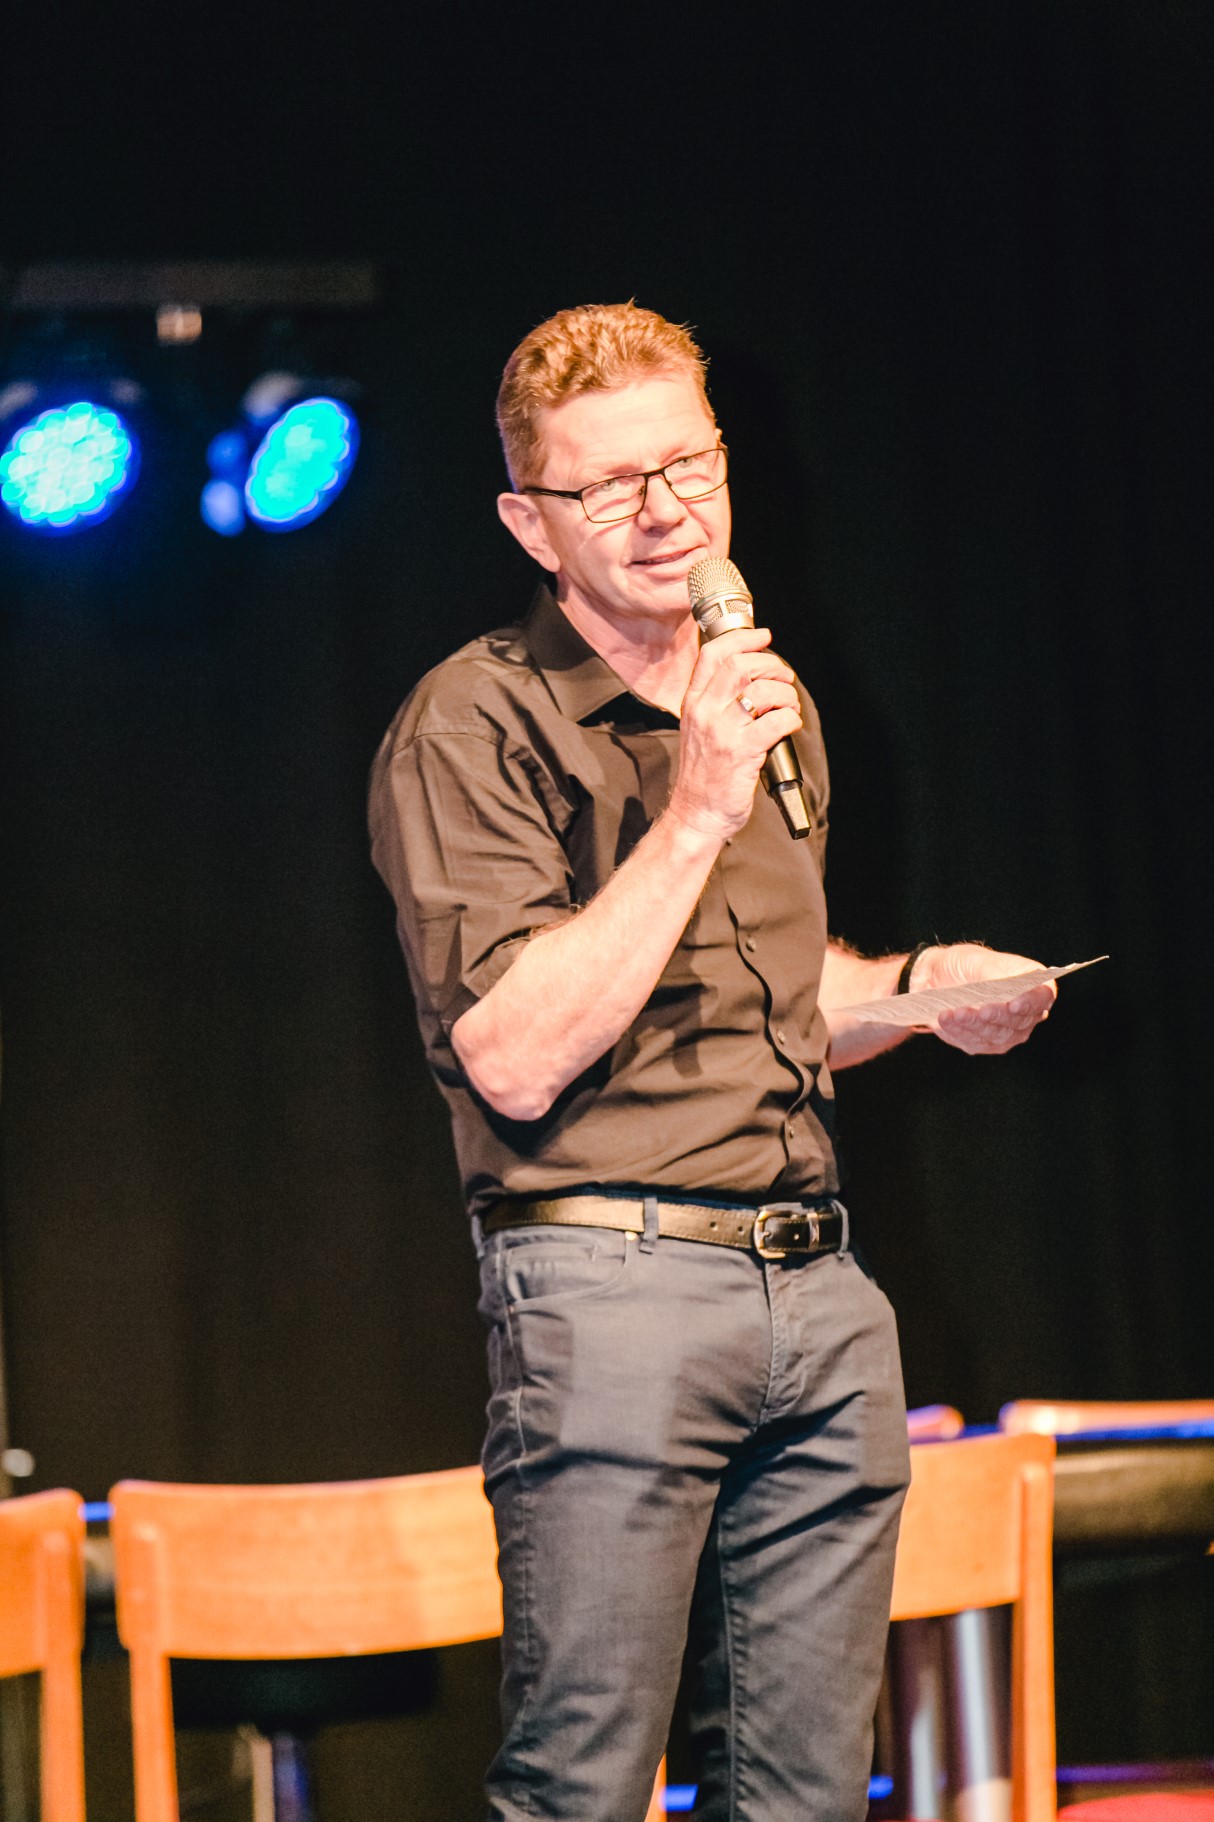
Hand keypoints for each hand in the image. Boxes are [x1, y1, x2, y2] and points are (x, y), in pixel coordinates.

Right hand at [668, 627, 802, 839]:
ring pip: (762, 690)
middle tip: (783, 679)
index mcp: (693, 702)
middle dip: (772, 665)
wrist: (697, 813)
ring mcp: (722, 731)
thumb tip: (751, 672)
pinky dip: (790, 718)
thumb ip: (716, 699)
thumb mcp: (698, 728)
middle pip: (740, 665)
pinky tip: (790, 725)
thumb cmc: (704, 773)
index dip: (743, 638)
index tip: (764, 637)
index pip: (713, 654)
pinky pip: (776, 721)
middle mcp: (704, 712)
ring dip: (786, 694)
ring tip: (789, 705)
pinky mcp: (741, 752)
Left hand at [915, 942, 1055, 1055]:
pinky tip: (946, 1020)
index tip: (1014, 1004)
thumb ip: (992, 972)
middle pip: (1020, 1021)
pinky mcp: (985, 1043)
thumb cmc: (965, 964)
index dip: (1031, 1002)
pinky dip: (960, 1032)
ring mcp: (1007, 1031)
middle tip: (981, 1010)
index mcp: (1031, 983)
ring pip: (997, 1035)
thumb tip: (1001, 984)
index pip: (1043, 995)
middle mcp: (1025, 1011)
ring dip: (975, 1025)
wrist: (938, 976)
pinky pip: (975, 1043)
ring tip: (955, 1013)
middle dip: (998, 1016)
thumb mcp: (977, 960)